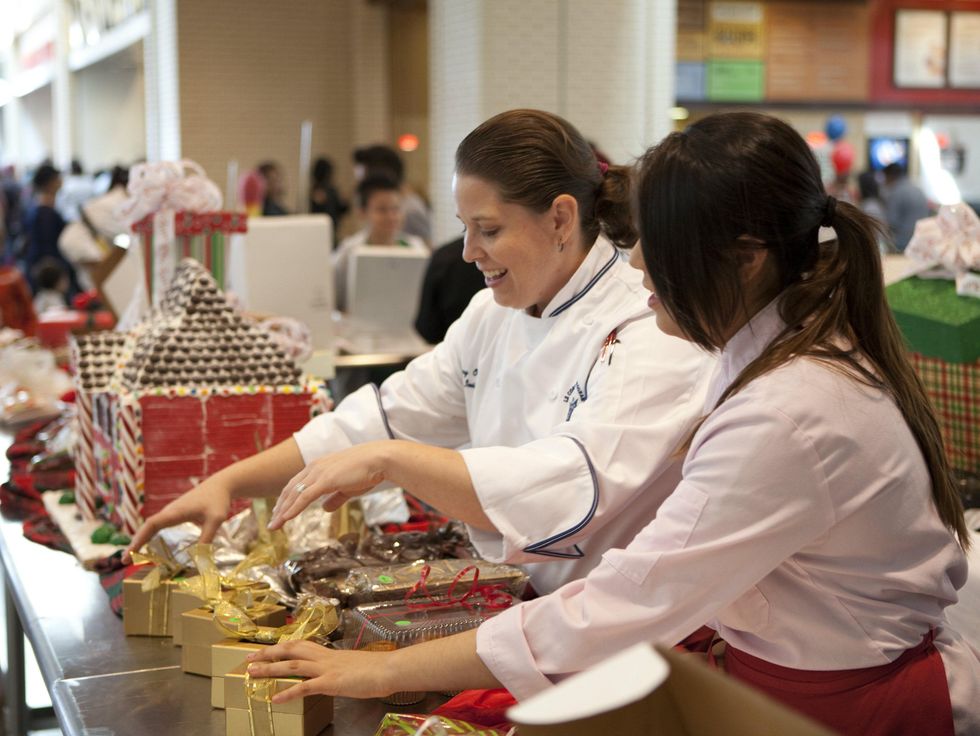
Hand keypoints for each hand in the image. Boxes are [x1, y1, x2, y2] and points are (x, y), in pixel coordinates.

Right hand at [123, 478, 232, 562]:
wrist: (220, 485)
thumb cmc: (218, 501)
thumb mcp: (216, 520)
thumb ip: (207, 538)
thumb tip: (199, 560)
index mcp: (176, 512)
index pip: (152, 525)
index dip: (139, 539)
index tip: (129, 553)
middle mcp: (169, 511)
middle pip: (147, 527)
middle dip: (135, 543)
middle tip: (123, 560)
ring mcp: (171, 512)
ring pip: (151, 526)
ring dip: (140, 539)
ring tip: (130, 557)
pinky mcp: (175, 514)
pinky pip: (158, 525)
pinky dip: (149, 535)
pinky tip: (147, 545)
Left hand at [245, 641, 394, 701]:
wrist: (390, 669)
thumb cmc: (378, 669)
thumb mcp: (354, 666)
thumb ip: (342, 669)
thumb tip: (337, 674)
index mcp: (330, 654)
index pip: (301, 645)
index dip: (282, 646)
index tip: (267, 648)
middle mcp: (325, 658)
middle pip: (291, 649)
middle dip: (268, 653)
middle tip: (249, 657)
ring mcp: (327, 669)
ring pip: (293, 665)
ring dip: (270, 668)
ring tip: (251, 672)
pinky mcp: (331, 682)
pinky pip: (305, 687)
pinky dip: (288, 692)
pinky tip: (275, 698)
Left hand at [267, 441, 392, 529]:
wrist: (380, 460)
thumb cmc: (368, 471)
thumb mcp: (348, 488)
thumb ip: (335, 498)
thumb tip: (324, 509)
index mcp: (319, 466)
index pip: (296, 484)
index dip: (286, 499)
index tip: (280, 512)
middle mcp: (315, 467)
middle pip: (291, 489)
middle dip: (280, 507)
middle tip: (272, 523)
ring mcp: (319, 473)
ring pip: (294, 494)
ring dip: (282, 511)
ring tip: (274, 526)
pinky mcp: (325, 480)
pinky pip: (304, 497)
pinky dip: (293, 509)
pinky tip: (285, 519)